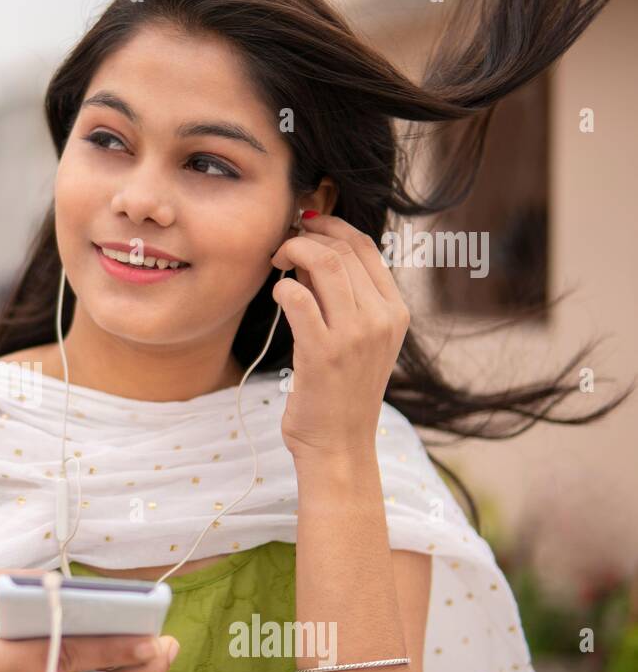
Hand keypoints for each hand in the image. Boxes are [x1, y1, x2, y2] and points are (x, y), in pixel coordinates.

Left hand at [270, 211, 410, 463]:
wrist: (339, 446)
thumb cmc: (341, 392)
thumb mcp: (361, 341)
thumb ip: (347, 299)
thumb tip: (312, 252)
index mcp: (396, 311)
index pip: (365, 245)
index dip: (331, 225)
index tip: (304, 225)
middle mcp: (382, 319)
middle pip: (341, 248)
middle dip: (305, 237)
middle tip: (281, 248)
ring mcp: (355, 335)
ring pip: (323, 264)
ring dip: (290, 253)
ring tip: (275, 263)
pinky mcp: (323, 352)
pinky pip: (298, 297)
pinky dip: (282, 288)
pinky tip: (277, 296)